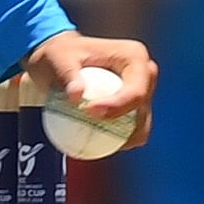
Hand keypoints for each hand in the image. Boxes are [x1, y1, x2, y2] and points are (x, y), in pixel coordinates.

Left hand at [24, 29, 155, 150]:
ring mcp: (142, 91)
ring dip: (122, 140)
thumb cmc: (57, 54)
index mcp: (135, 57)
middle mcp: (146, 74)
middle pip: (142, 110)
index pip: (135, 90)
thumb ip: (67, 75)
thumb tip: (76, 96)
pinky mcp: (133, 107)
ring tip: (94, 147)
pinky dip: (115, 141)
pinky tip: (94, 149)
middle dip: (124, 128)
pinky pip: (129, 131)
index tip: (89, 112)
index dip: (118, 107)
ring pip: (141, 125)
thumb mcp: (57, 59)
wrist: (58, 59)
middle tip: (90, 134)